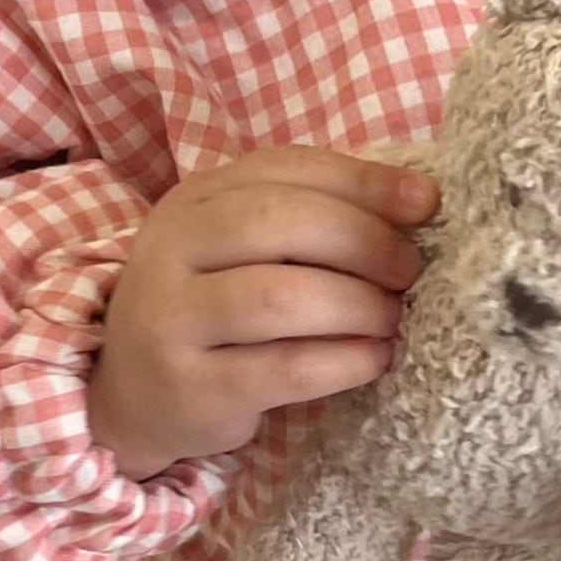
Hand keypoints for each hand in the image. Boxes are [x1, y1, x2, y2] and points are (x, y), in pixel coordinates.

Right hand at [86, 148, 441, 479]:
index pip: (285, 167)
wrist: (133, 393)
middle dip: (363, 241)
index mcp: (196, 198)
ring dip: (356, 305)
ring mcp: (172, 319)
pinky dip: (343, 362)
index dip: (363, 180)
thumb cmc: (217, 305)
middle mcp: (172, 248)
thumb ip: (313, 214)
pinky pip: (282, 369)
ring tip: (393, 318)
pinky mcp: (190, 387)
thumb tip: (421, 197)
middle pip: (279, 223)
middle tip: (410, 270)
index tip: (427, 201)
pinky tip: (375, 359)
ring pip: (278, 298)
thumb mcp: (246, 247)